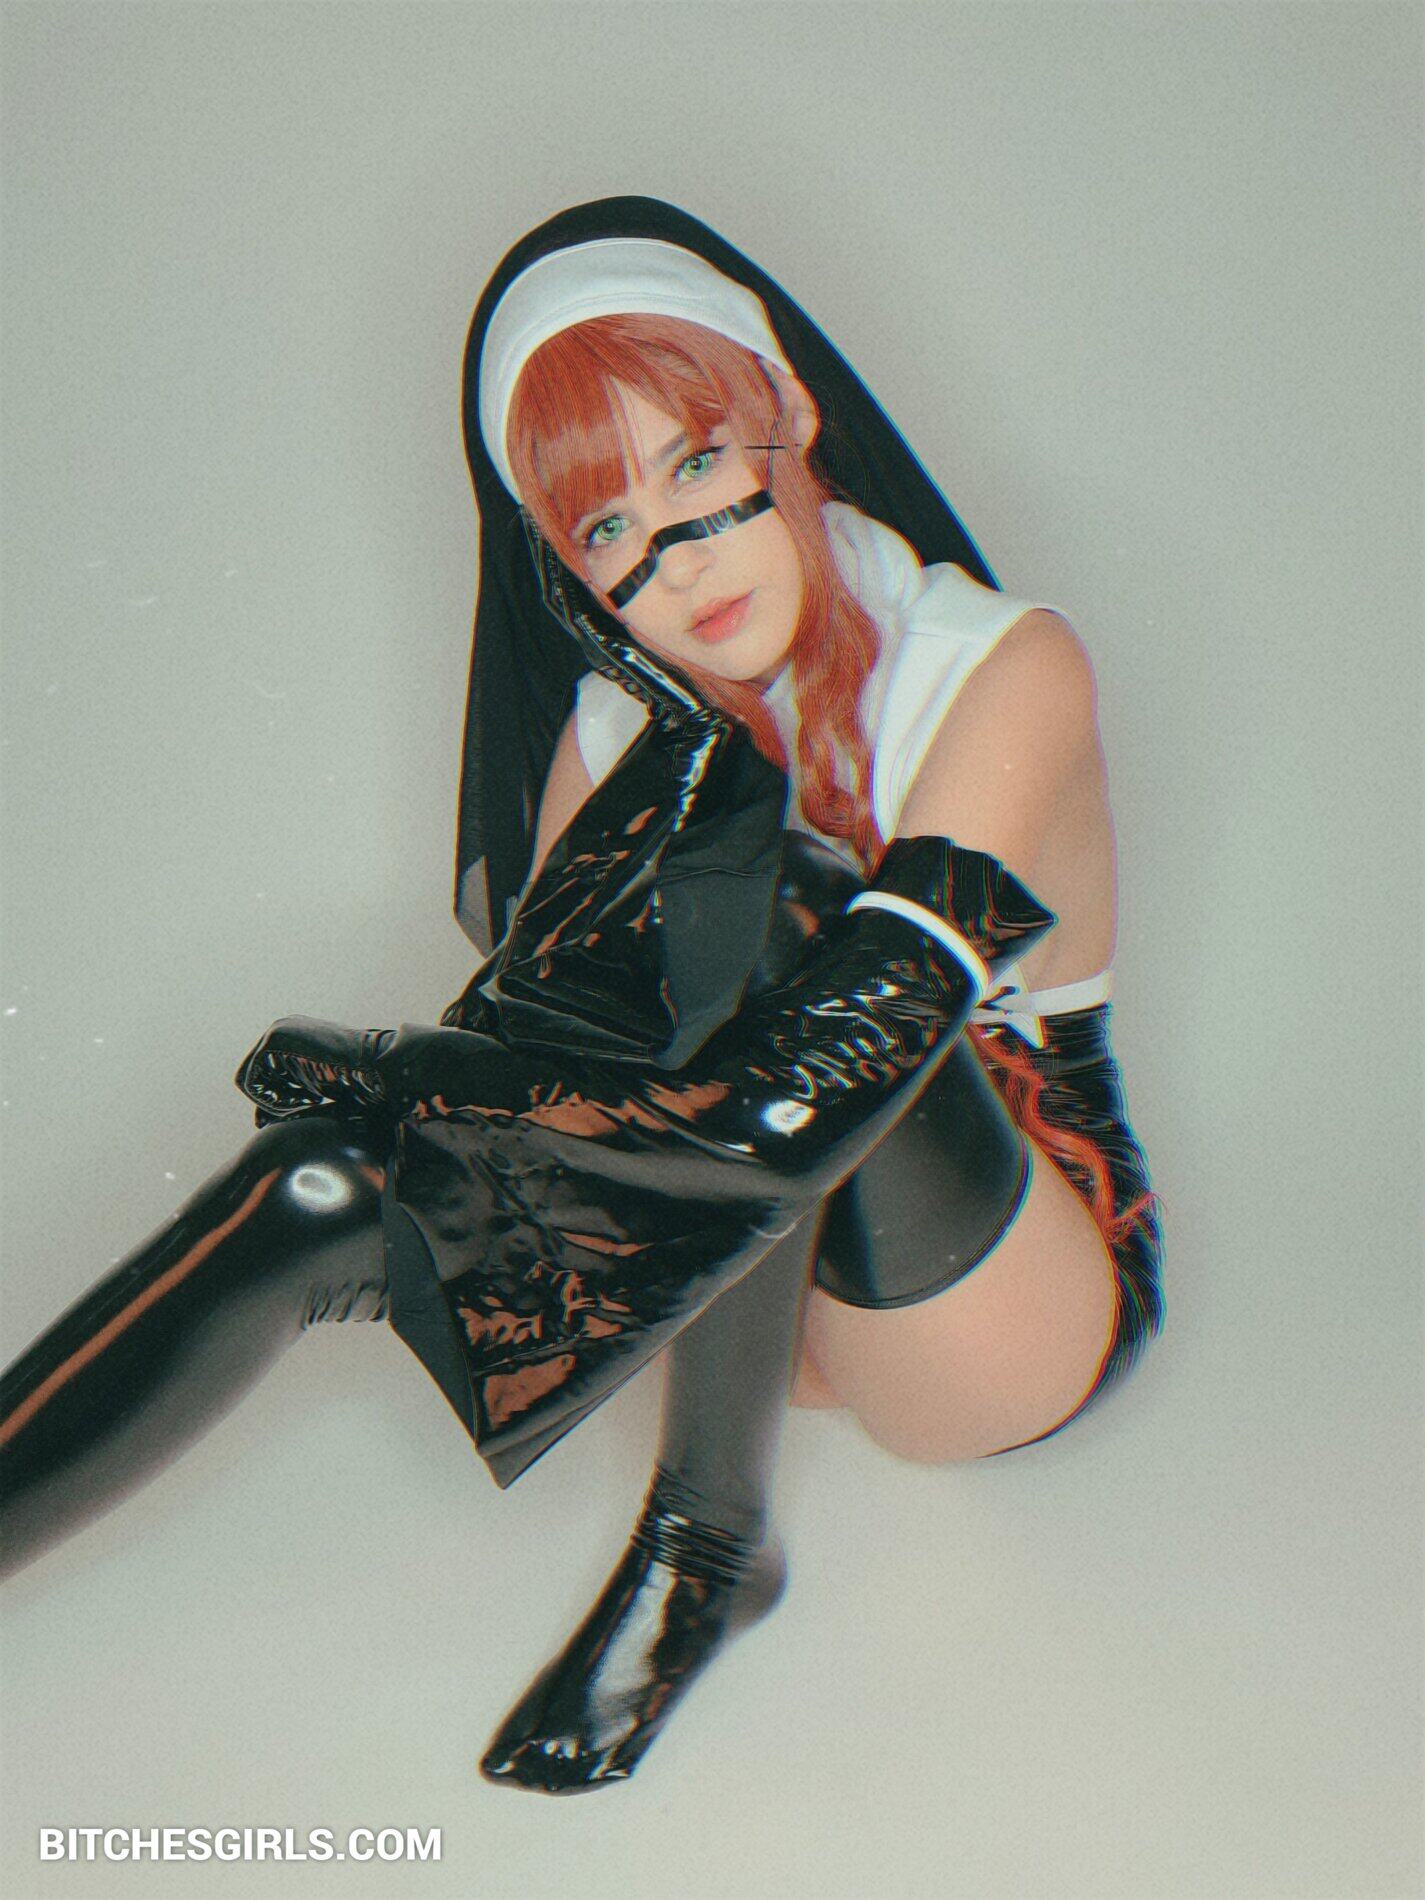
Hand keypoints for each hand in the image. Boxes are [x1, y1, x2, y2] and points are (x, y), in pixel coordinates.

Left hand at [233, 1016, 394, 1123]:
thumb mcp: (317, 1083)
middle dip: (273, 1099)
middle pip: (254, 1076)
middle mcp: (280, 1029)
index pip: (264, 1072)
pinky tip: (300, 1102)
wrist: (372, 1063)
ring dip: (274, 1102)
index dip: (279, 1097)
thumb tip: (266, 1116)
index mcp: (292, 1035)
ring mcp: (274, 1031)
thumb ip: (294, 1090)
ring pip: (250, 1080)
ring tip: (305, 1104)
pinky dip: (270, 1100)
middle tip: (304, 1106)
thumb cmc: (354, 1078)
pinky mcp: (272, 1041)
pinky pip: (252, 1081)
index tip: (305, 1106)